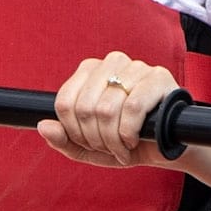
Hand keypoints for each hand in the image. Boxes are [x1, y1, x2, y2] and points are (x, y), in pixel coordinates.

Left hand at [38, 52, 179, 169]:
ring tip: (123, 148)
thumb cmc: (128, 142)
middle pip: (84, 108)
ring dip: (113, 140)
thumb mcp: (90, 148)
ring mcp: (137, 67)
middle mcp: (111, 62)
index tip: (90, 143)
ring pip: (107, 109)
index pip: (65, 103)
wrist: (167, 146)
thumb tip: (43, 126)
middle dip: (95, 139)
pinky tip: (136, 140)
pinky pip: (133, 108)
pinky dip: (130, 133)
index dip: (74, 132)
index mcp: (90, 71)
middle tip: (110, 148)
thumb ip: (64, 140)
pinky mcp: (159, 77)